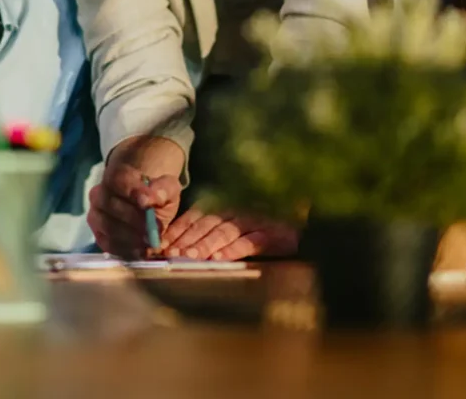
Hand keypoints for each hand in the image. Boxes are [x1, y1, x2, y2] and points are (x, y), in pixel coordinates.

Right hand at [87, 136, 183, 257]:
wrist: (145, 208)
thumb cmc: (155, 195)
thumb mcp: (166, 188)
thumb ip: (163, 190)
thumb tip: (154, 198)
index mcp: (115, 175)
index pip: (118, 180)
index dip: (131, 192)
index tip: (147, 203)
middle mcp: (99, 194)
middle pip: (111, 205)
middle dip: (134, 220)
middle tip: (154, 231)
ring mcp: (96, 215)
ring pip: (107, 226)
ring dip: (130, 237)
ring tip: (150, 243)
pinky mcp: (99, 235)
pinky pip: (107, 243)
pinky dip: (125, 249)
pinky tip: (141, 251)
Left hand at [159, 209, 298, 260]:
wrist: (302, 221)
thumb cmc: (265, 225)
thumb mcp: (235, 224)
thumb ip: (210, 230)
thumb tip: (178, 246)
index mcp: (224, 207)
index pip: (195, 217)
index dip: (179, 230)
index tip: (163, 244)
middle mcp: (236, 210)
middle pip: (206, 224)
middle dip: (187, 240)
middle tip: (172, 254)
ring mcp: (254, 220)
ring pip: (224, 231)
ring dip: (205, 245)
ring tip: (190, 258)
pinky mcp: (272, 234)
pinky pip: (249, 241)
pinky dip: (233, 249)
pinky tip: (219, 259)